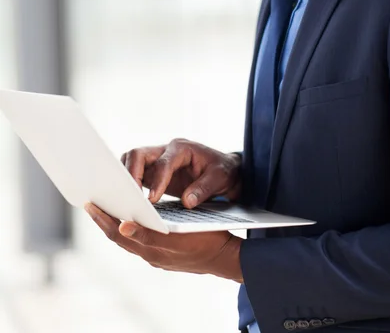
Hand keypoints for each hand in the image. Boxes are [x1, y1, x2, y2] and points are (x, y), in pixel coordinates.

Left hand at [85, 203, 243, 282]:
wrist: (225, 257)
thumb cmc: (206, 238)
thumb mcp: (179, 232)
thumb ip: (148, 232)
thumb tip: (123, 226)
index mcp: (152, 249)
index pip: (119, 234)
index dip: (103, 220)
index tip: (91, 205)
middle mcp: (151, 255)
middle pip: (119, 238)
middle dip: (104, 221)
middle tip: (90, 204)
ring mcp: (157, 257)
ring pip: (128, 241)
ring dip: (115, 225)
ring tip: (104, 209)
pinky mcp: (164, 256)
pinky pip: (139, 242)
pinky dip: (130, 230)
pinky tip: (129, 219)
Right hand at [121, 139, 241, 207]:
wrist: (224, 170)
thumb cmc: (222, 171)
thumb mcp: (220, 178)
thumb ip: (204, 189)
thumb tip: (187, 202)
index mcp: (181, 148)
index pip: (163, 162)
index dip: (157, 181)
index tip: (151, 200)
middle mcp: (166, 150)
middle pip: (138, 154)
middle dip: (131, 174)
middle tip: (129, 197)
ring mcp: (157, 160)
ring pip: (132, 161)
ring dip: (126, 178)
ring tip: (125, 200)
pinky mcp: (153, 171)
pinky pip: (135, 173)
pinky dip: (129, 184)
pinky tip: (128, 201)